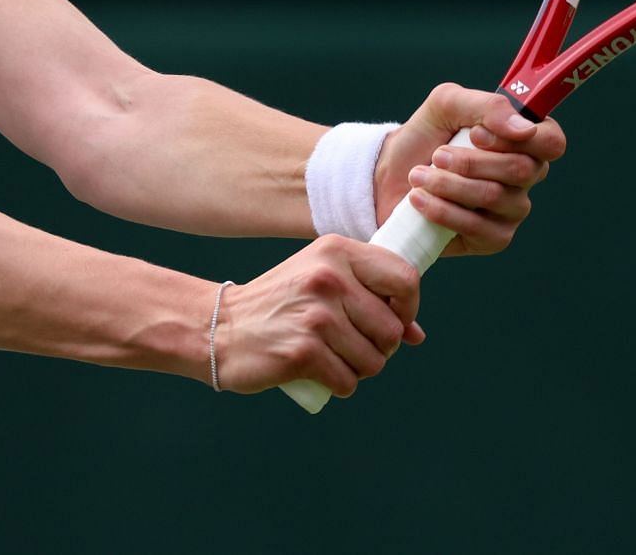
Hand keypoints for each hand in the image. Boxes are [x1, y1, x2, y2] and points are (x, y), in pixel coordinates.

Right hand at [213, 236, 422, 397]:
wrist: (220, 328)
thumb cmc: (278, 305)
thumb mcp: (321, 281)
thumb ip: (370, 296)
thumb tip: (416, 334)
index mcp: (336, 251)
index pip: (405, 278)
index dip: (408, 307)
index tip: (394, 320)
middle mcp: (329, 278)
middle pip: (392, 329)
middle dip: (380, 348)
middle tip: (351, 345)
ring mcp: (316, 316)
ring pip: (374, 360)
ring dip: (358, 369)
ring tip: (332, 356)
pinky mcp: (304, 352)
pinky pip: (349, 382)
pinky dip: (339, 385)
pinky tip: (318, 371)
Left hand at [374, 82, 565, 256]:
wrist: (389, 174)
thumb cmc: (425, 137)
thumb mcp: (447, 104)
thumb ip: (487, 106)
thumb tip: (523, 129)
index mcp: (523, 141)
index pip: (552, 142)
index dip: (521, 139)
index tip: (477, 134)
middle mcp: (525, 177)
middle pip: (521, 169)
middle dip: (470, 161)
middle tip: (437, 155)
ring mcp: (512, 210)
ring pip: (494, 196)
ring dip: (449, 184)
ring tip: (419, 176)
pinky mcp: (492, 239)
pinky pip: (479, 227)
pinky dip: (443, 211)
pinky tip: (420, 200)